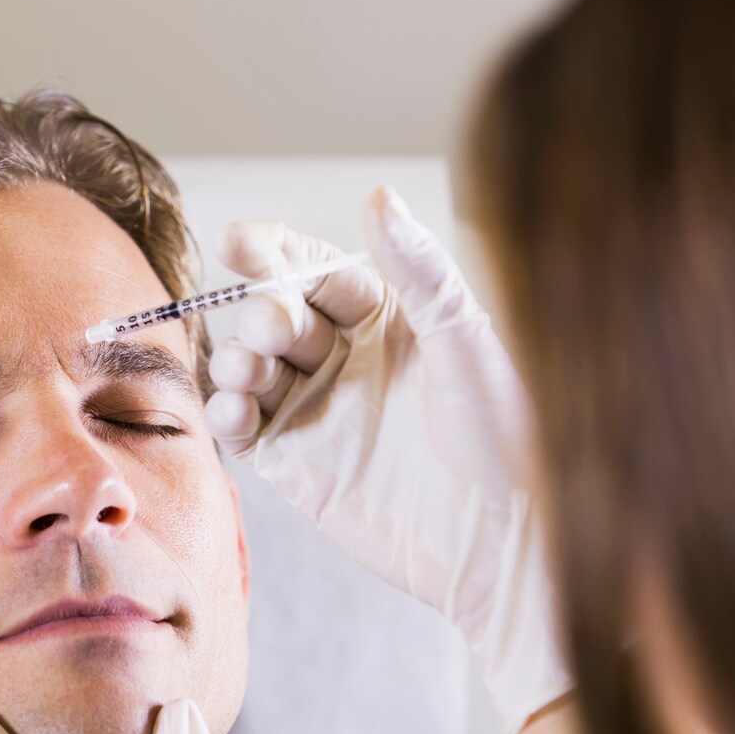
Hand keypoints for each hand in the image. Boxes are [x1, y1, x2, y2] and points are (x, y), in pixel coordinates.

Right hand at [203, 185, 570, 733]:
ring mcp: (318, 412)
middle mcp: (347, 360)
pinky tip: (235, 412)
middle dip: (263, 313)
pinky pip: (245, 430)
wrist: (506, 538)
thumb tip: (378, 194)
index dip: (272, 253)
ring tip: (249, 369)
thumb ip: (417, 269)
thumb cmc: (507, 436)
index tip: (237, 242)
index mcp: (388, 319)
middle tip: (275, 327)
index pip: (315, 270)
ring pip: (249, 368)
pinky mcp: (297, 467)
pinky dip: (228, 416)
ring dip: (236, 359)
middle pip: (276, 314)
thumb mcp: (465, 338)